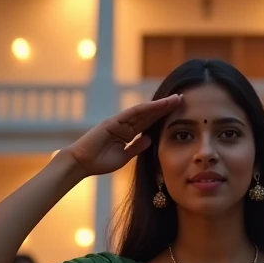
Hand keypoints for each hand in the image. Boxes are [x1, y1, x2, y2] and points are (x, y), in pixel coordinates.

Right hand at [66, 95, 181, 176]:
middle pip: (149, 114)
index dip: (163, 117)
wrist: (82, 163)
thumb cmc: (100, 162)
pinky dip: (146, 108)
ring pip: (143, 111)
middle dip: (165, 107)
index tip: (178, 112)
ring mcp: (119, 122)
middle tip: (181, 99)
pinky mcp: (113, 121)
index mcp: (127, 134)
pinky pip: (132, 113)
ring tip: (175, 99)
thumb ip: (136, 147)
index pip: (149, 123)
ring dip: (159, 105)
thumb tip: (150, 139)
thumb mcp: (124, 156)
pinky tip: (158, 105)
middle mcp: (124, 125)